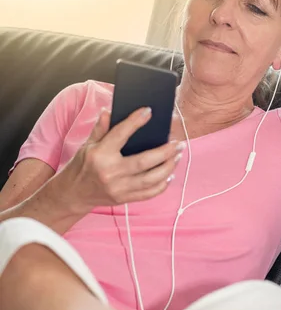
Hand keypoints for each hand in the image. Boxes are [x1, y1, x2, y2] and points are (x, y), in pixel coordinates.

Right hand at [61, 107, 183, 212]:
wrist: (73, 194)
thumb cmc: (83, 165)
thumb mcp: (88, 144)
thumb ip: (100, 128)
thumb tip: (109, 111)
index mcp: (100, 155)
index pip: (120, 134)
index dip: (135, 121)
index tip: (149, 111)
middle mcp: (110, 172)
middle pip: (144, 162)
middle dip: (165, 151)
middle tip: (178, 143)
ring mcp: (119, 188)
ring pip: (151, 179)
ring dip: (169, 167)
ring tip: (178, 155)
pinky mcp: (124, 199)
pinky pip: (149, 193)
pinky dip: (162, 184)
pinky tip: (170, 174)